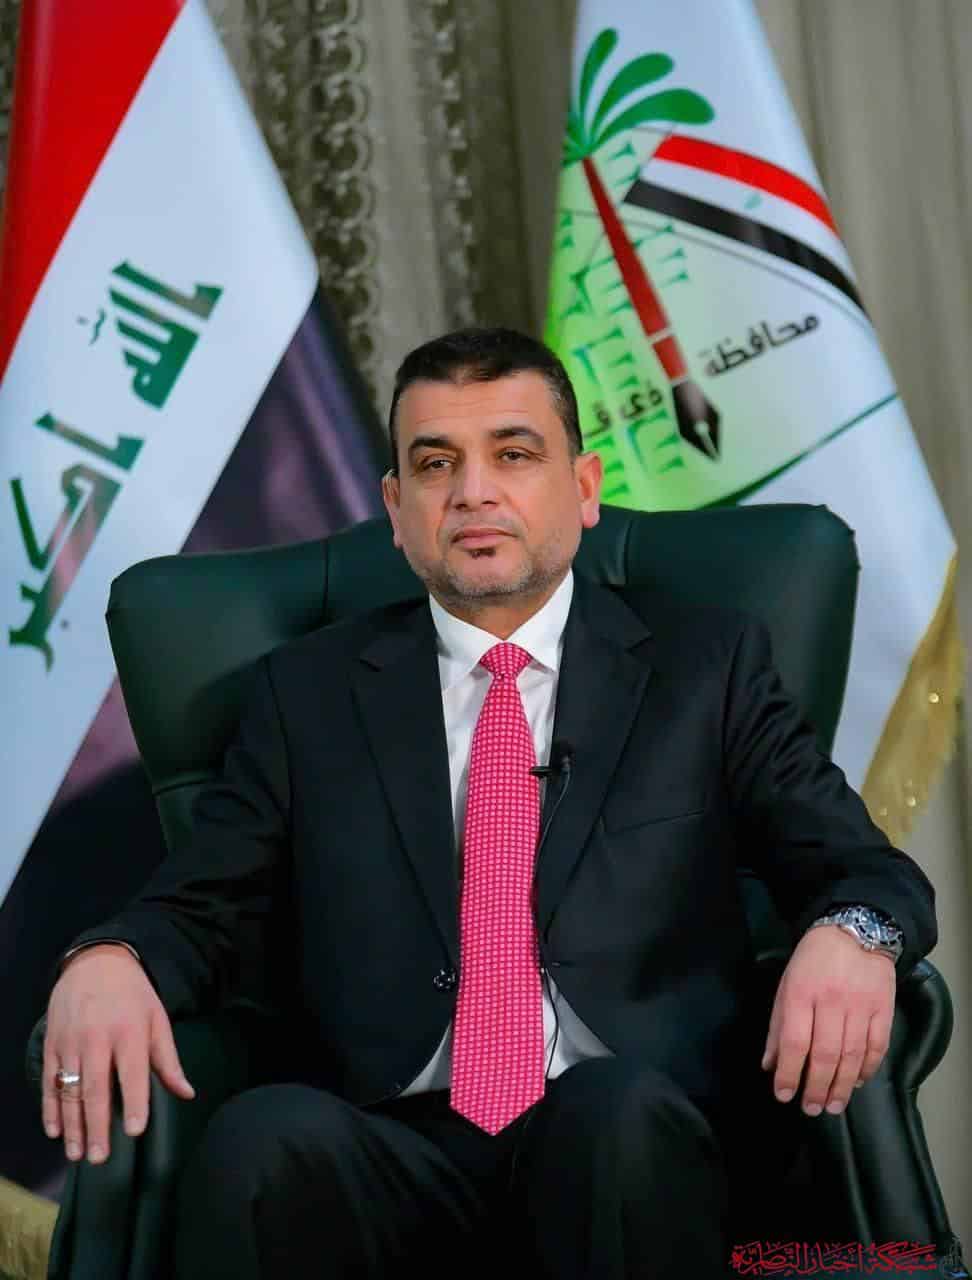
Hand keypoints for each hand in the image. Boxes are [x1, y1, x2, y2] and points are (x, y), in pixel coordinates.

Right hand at [43, 944, 194, 1164]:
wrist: (96, 962)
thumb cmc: (133, 995)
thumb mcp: (157, 1018)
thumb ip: (168, 1059)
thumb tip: (187, 1093)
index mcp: (129, 1031)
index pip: (132, 1073)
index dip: (133, 1102)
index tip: (134, 1131)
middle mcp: (97, 1038)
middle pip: (95, 1088)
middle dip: (96, 1125)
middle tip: (99, 1157)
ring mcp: (70, 1041)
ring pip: (69, 1089)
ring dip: (72, 1125)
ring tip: (77, 1154)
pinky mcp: (52, 1043)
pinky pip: (49, 1080)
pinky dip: (50, 1107)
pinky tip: (54, 1131)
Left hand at [761, 924, 895, 1115]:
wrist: (854, 931)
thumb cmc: (812, 960)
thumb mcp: (786, 985)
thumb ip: (777, 1026)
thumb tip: (770, 1065)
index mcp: (801, 993)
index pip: (794, 1041)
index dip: (788, 1073)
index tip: (783, 1095)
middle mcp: (831, 1001)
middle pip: (824, 1054)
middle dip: (815, 1087)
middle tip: (811, 1109)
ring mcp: (860, 1006)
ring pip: (852, 1056)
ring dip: (841, 1086)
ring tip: (832, 1106)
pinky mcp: (883, 1009)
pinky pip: (877, 1047)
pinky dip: (868, 1069)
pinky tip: (857, 1083)